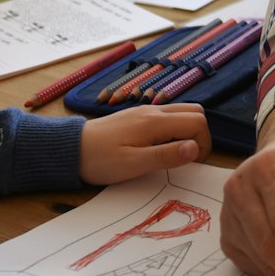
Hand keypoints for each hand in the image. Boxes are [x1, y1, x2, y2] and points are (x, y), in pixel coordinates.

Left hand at [78, 103, 210, 185]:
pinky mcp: (138, 117)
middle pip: (195, 111)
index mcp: (155, 122)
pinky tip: (158, 147)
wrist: (71, 149)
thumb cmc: (101, 160)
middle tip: (186, 158)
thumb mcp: (134, 164)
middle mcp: (153, 111)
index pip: (197, 122)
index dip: (203, 143)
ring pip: (182, 112)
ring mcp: (145, 112)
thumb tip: (195, 148)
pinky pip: (168, 116)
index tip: (191, 162)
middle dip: (199, 134)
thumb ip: (166, 156)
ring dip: (187, 131)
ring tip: (172, 154)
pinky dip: (174, 129)